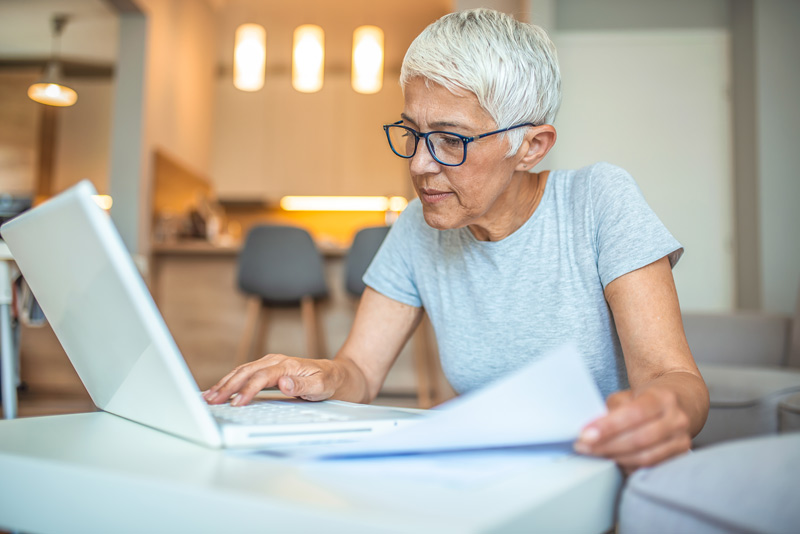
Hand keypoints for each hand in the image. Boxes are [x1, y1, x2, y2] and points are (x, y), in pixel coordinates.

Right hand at [203, 354, 344, 405]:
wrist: (341, 375)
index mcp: (287, 365)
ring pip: (243, 371)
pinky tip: (221, 389)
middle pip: (246, 372)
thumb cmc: (332, 382)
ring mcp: (272, 364)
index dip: (247, 391)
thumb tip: (283, 384)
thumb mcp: (323, 387)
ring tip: (209, 396)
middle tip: (211, 401)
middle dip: (227, 386)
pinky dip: (231, 381)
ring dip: (225, 383)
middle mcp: (277, 361)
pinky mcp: (269, 370)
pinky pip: (246, 373)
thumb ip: (303, 386)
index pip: (261, 378)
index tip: (235, 403)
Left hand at [573, 387, 691, 472]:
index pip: (634, 413)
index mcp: (663, 398)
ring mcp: (681, 440)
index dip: (608, 426)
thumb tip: (593, 429)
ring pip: (645, 457)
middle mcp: (677, 419)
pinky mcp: (680, 457)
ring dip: (615, 458)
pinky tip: (612, 460)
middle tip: (583, 446)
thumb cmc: (648, 399)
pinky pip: (650, 467)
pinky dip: (628, 466)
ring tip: (594, 454)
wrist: (680, 403)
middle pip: (639, 439)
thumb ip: (613, 409)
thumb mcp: (630, 394)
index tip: (585, 434)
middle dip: (607, 445)